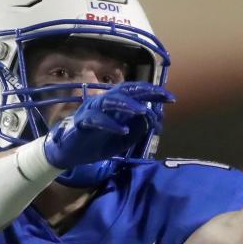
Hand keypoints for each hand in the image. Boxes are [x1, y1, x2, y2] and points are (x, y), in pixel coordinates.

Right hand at [43, 81, 172, 168]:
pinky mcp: (82, 122)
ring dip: (128, 104)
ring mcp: (92, 110)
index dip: (154, 93)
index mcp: (116, 104)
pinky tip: (123, 131)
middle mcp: (104, 102)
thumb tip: (154, 119)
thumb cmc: (98, 142)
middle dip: (145, 92)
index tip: (171, 98)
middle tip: (163, 98)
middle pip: (125, 90)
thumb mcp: (125, 138)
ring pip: (110, 100)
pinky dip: (110, 125)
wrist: (71, 153)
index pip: (136, 92)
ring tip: (143, 111)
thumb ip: (139, 128)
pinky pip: (96, 120)